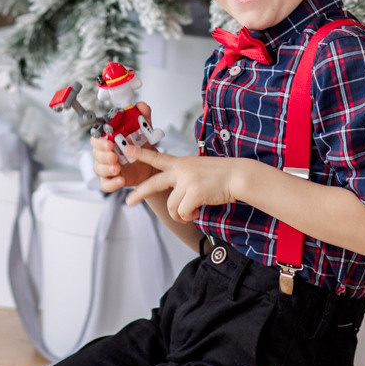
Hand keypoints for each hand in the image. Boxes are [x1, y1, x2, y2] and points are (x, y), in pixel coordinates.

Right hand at [91, 102, 156, 192]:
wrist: (151, 164)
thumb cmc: (142, 146)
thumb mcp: (145, 130)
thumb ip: (143, 117)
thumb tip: (141, 105)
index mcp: (109, 139)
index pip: (96, 138)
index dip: (99, 140)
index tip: (108, 141)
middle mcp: (105, 153)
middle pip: (95, 154)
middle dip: (103, 155)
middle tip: (114, 156)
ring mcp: (107, 167)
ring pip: (98, 169)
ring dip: (106, 169)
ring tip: (117, 168)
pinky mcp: (112, 180)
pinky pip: (105, 184)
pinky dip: (111, 183)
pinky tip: (120, 180)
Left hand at [125, 146, 240, 222]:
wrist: (237, 175)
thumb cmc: (220, 174)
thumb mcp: (198, 169)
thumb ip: (183, 178)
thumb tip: (176, 199)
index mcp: (181, 163)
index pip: (157, 157)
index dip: (141, 154)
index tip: (127, 149)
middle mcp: (181, 170)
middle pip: (154, 183)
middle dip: (139, 193)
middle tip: (128, 201)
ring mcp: (186, 181)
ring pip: (171, 206)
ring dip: (180, 214)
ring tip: (191, 212)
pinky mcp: (193, 193)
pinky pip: (183, 212)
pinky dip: (190, 216)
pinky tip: (199, 210)